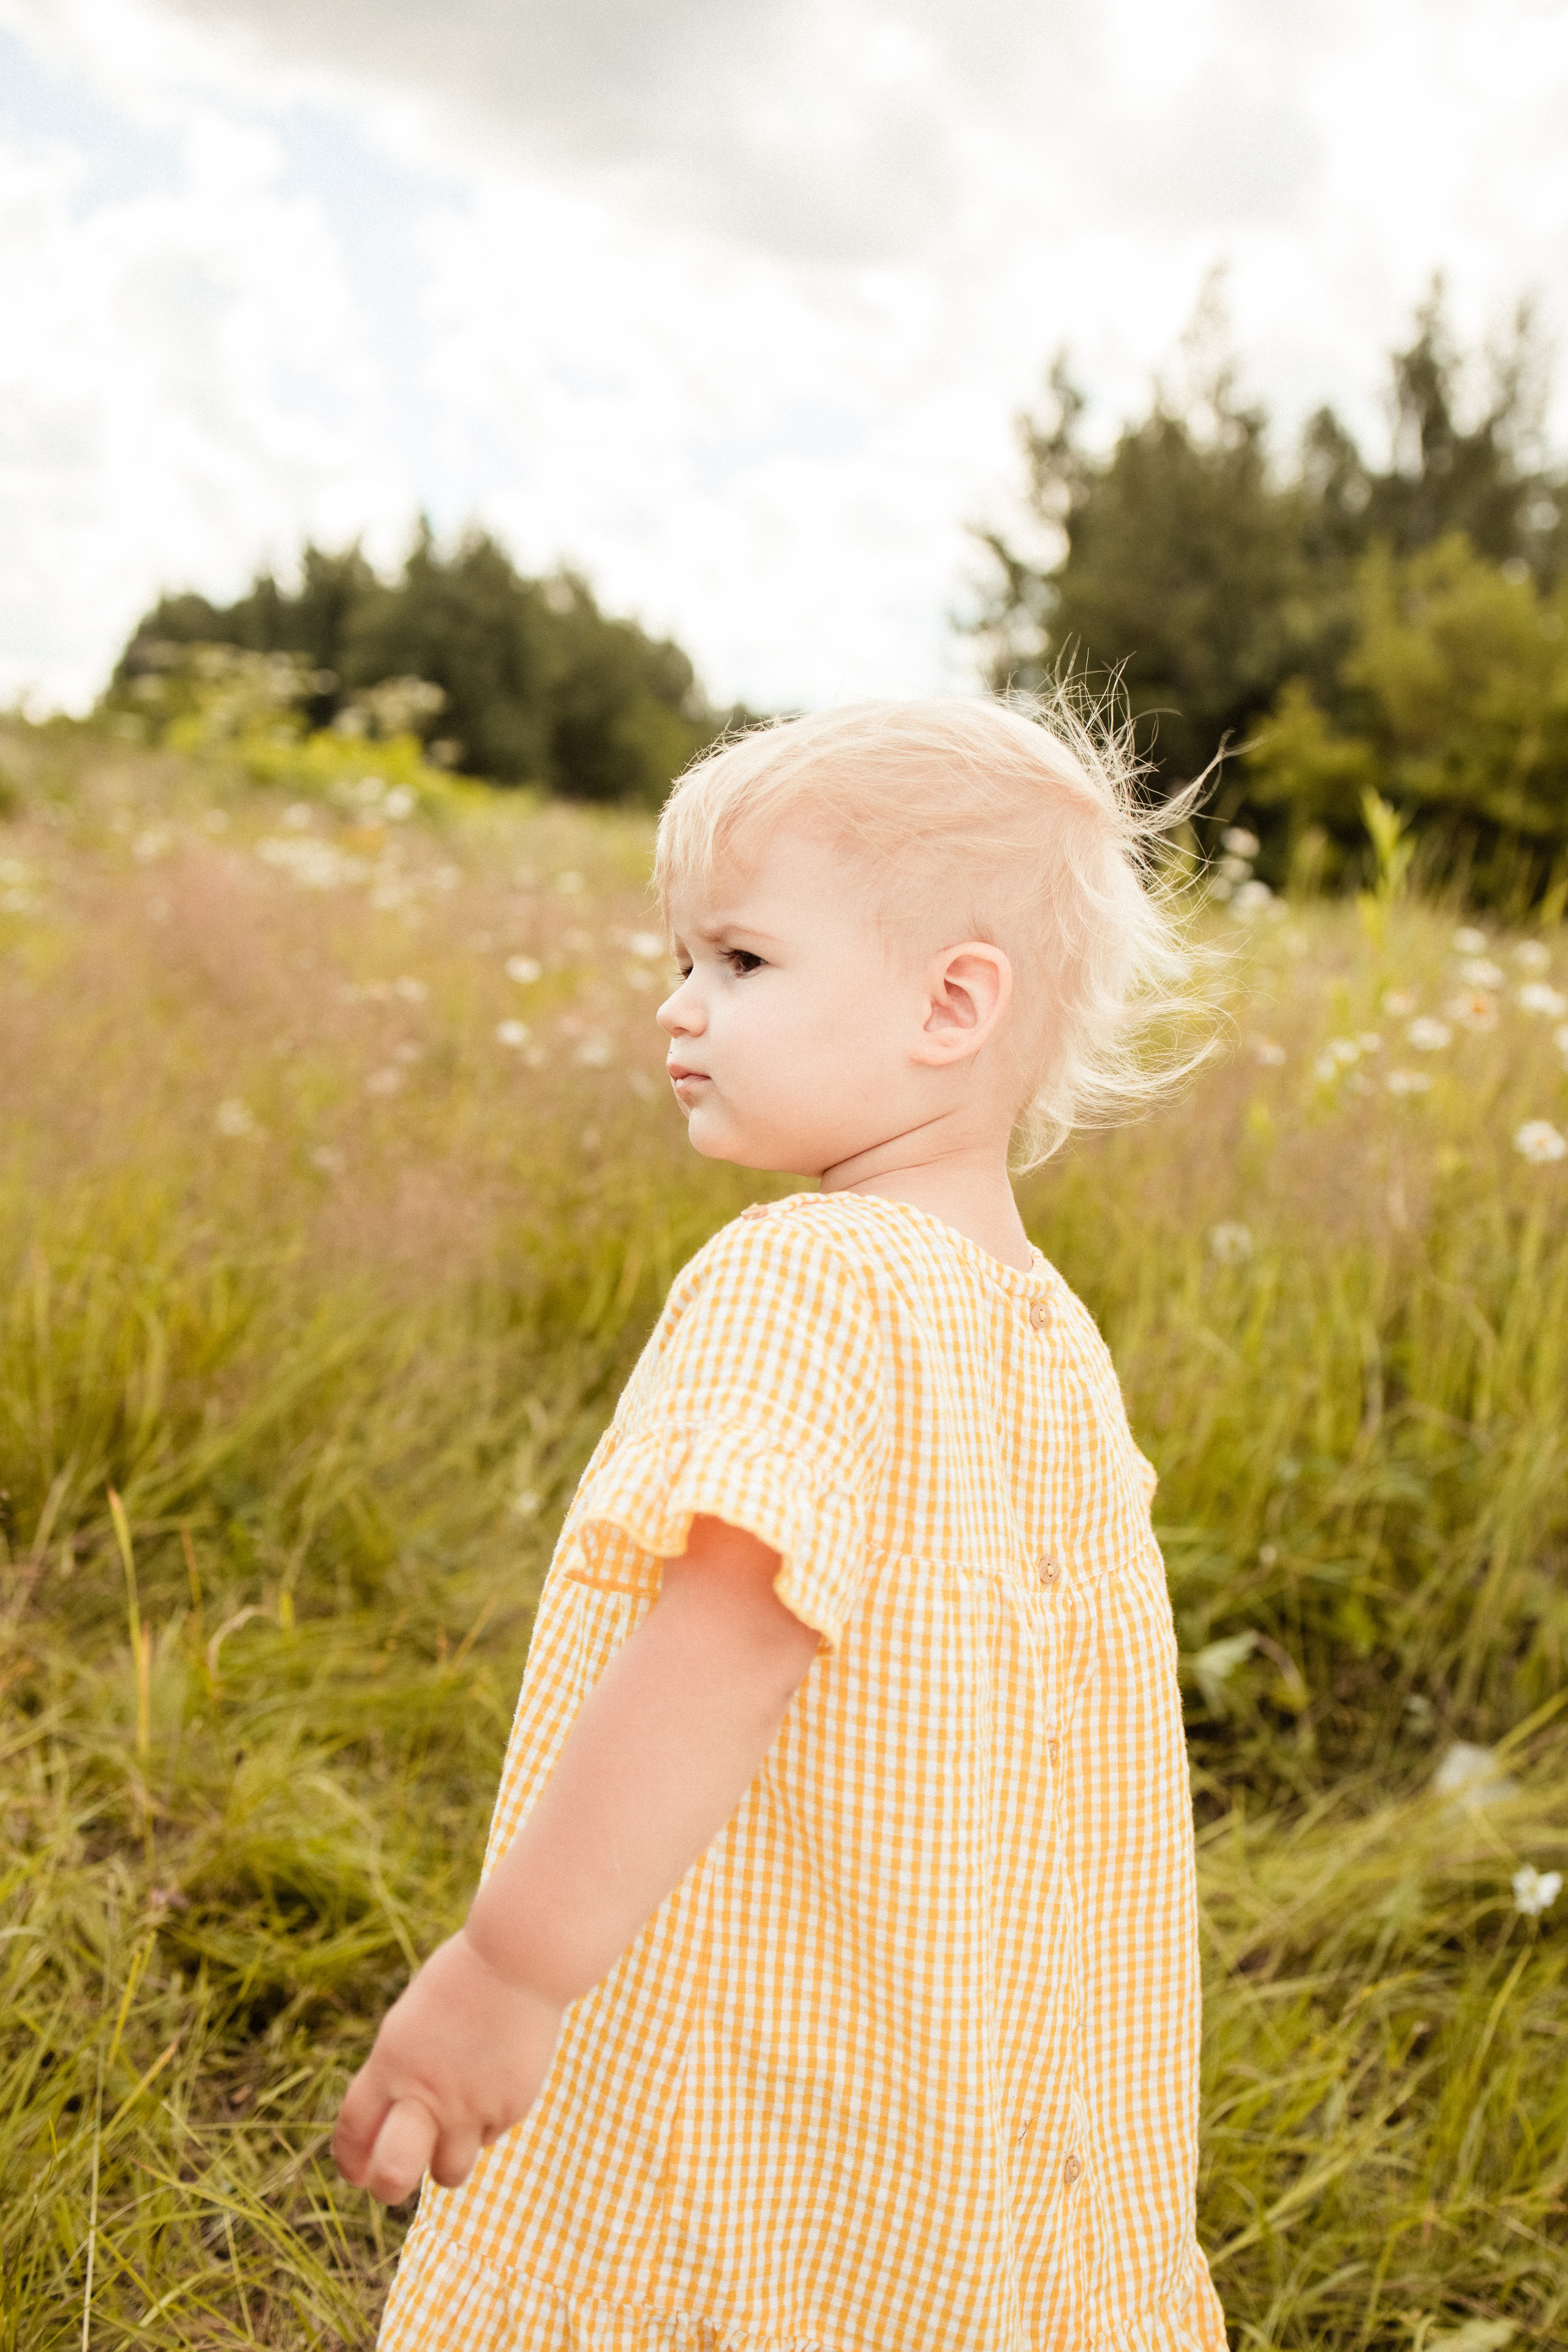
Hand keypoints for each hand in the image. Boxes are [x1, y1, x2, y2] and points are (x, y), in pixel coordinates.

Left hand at [333, 1931, 564, 2203]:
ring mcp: (470, 2107)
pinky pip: (490, 2136)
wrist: (518, 1961)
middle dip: (389, 2188)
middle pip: (393, 2177)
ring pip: (449, 2173)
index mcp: (390, 2066)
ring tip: (455, 2129)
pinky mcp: (509, 2108)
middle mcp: (426, 2094)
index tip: (358, 2173)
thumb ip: (398, 2075)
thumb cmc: (457, 1983)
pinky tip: (496, 2078)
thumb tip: (393, 2123)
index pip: (353, 2133)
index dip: (351, 2162)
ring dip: (446, 2160)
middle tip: (395, 2183)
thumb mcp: (409, 2025)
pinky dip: (488, 2120)